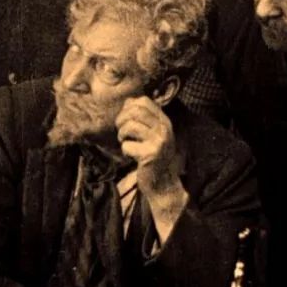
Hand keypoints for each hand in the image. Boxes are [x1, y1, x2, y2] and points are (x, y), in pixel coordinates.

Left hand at [116, 97, 186, 223]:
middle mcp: (164, 129)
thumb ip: (144, 118)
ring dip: (121, 135)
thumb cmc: (154, 158)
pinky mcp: (150, 155)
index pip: (144, 101)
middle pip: (135, 111)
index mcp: (165, 121)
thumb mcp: (153, 135)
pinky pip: (127, 146)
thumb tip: (128, 101)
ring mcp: (158, 142)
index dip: (129, 107)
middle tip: (121, 132)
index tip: (125, 119)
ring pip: (129, 126)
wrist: (163, 184)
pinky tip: (130, 157)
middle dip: (121, 120)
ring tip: (125, 143)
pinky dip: (124, 151)